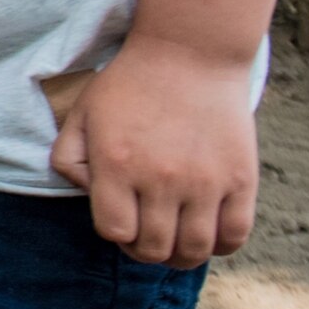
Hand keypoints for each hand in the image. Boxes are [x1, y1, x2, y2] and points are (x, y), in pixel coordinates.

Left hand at [51, 34, 257, 268]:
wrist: (190, 53)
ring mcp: (205, 182)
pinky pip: (235, 235)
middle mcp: (161, 179)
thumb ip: (68, 160)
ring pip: (194, 250)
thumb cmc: (129, 85)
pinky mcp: (241, 179)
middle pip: (154, 249)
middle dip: (145, 250)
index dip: (117, 233)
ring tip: (177, 239)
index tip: (122, 219)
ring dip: (181, 255)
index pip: (115, 232)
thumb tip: (89, 197)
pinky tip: (209, 231)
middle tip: (148, 234)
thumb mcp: (81, 114)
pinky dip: (222, 245)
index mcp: (117, 165)